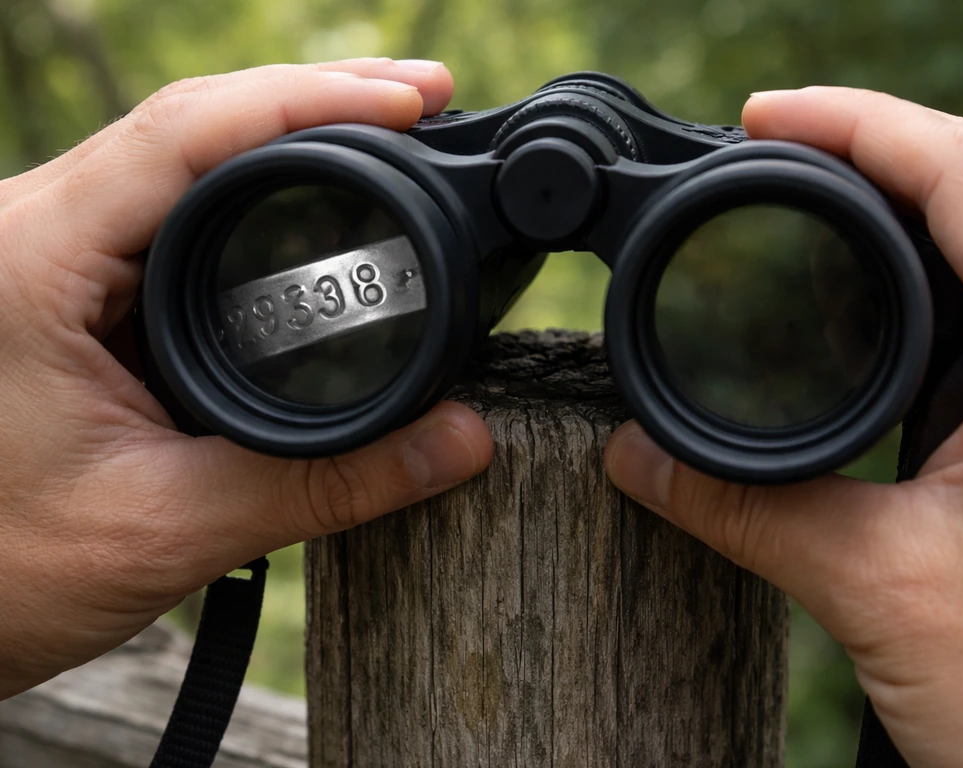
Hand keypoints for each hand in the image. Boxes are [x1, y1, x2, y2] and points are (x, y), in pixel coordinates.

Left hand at [0, 58, 491, 699]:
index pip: (185, 134)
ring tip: (385, 133)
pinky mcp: (67, 280)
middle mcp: (29, 230)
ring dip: (283, 140)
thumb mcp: (170, 528)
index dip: (312, 99)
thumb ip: (327, 484)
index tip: (412, 98)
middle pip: (190, 123)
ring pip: (178, 158)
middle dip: (316, 104)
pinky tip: (305, 197)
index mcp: (32, 260)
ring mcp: (45, 249)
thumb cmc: (0, 576)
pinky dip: (247, 192)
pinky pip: (166, 206)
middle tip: (421, 102)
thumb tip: (461, 441)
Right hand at [605, 87, 962, 767]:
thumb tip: (631, 459)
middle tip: (776, 141)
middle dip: (885, 144)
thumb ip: (744, 509)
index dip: (864, 126)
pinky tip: (876, 283)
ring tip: (813, 187)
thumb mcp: (878, 588)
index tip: (767, 111)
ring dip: (915, 194)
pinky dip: (936, 261)